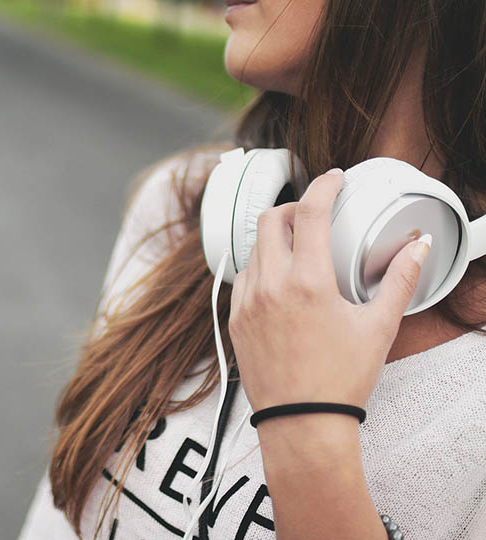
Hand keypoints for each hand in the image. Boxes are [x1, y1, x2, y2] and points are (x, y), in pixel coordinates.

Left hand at [228, 168, 431, 412]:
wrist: (301, 423)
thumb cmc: (342, 379)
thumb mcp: (379, 327)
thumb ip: (399, 280)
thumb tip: (419, 248)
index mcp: (307, 282)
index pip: (311, 212)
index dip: (323, 185)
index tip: (333, 179)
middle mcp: (270, 286)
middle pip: (271, 219)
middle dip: (294, 208)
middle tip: (314, 214)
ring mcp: (247, 303)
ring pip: (254, 248)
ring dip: (275, 239)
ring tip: (299, 248)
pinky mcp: (235, 320)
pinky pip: (242, 278)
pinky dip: (260, 267)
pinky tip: (278, 279)